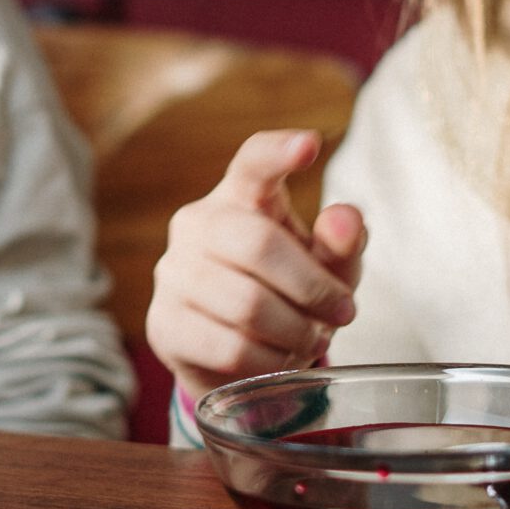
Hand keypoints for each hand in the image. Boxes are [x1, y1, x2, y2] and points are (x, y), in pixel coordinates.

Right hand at [147, 129, 366, 401]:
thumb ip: (343, 243)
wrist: (239, 357)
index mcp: (241, 195)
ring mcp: (173, 273)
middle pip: (258, 244)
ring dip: (295, 332)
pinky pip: (229, 348)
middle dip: (313, 287)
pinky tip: (279, 360)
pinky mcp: (163, 323)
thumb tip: (346, 218)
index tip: (309, 145)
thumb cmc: (290, 295)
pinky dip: (269, 363)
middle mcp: (197, 223)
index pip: (253, 162)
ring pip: (246, 305)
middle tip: (342, 312)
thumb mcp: (328, 268)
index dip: (279, 152)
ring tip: (311, 339)